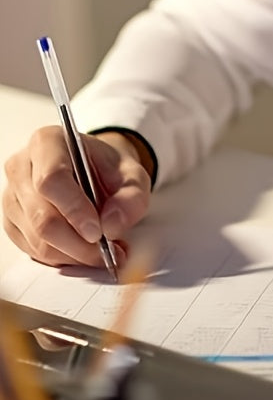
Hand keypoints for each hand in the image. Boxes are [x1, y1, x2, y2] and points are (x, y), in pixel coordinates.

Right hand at [2, 127, 151, 267]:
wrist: (94, 171)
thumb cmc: (108, 169)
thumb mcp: (133, 174)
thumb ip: (131, 197)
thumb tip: (111, 225)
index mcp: (48, 142)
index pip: (51, 179)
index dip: (74, 209)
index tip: (98, 231)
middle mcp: (22, 168)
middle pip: (41, 216)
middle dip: (77, 242)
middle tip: (108, 251)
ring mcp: (12, 197)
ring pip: (36, 239)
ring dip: (73, 254)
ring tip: (103, 252)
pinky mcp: (12, 222)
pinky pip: (33, 250)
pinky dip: (62, 257)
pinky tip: (84, 251)